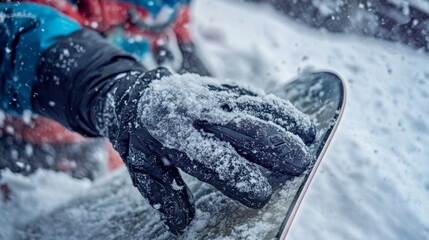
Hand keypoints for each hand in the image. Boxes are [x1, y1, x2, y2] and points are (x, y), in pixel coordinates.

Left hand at [92, 68, 314, 233]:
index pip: (211, 158)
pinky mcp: (219, 86)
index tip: (262, 194)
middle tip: (301, 165)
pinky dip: (277, 108)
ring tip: (310, 138)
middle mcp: (195, 112)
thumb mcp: (143, 168)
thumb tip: (182, 225)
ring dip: (284, 123)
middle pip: (241, 129)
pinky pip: (253, 95)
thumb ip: (166, 194)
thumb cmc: (140, 137)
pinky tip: (295, 117)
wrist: (134, 92)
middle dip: (274, 147)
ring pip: (253, 108)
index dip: (238, 176)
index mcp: (174, 136)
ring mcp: (209, 95)